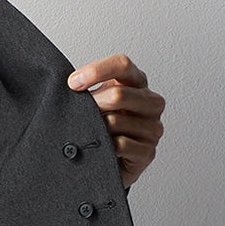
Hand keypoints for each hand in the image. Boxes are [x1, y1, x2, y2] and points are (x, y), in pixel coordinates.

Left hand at [67, 53, 164, 188]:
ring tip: (91, 133)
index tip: (72, 83)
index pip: (122, 65)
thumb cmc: (101, 124)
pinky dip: (104, 146)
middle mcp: (151, 102)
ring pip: (115, 122)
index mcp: (137, 83)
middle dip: (92, 105)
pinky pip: (120, 145)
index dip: (96, 71)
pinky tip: (101, 148)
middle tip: (79, 114)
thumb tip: (71, 85)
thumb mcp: (96, 99)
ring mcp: (153, 128)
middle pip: (118, 94)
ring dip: (95, 128)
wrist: (108, 160)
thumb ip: (89, 88)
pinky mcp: (148, 152)